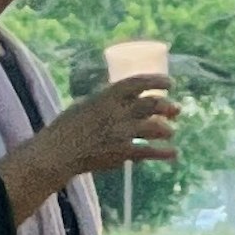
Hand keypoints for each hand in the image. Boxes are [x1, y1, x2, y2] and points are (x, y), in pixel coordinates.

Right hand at [0, 71, 180, 220]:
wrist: (58, 152)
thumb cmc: (66, 127)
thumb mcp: (85, 104)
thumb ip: (106, 101)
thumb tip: (123, 99)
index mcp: (107, 96)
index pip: (139, 82)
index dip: (158, 81)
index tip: (170, 82)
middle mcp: (118, 111)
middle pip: (152, 104)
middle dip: (168, 106)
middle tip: (176, 110)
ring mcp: (122, 132)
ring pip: (156, 127)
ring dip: (167, 130)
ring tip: (171, 132)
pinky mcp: (123, 152)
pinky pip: (150, 151)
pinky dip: (165, 152)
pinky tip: (173, 154)